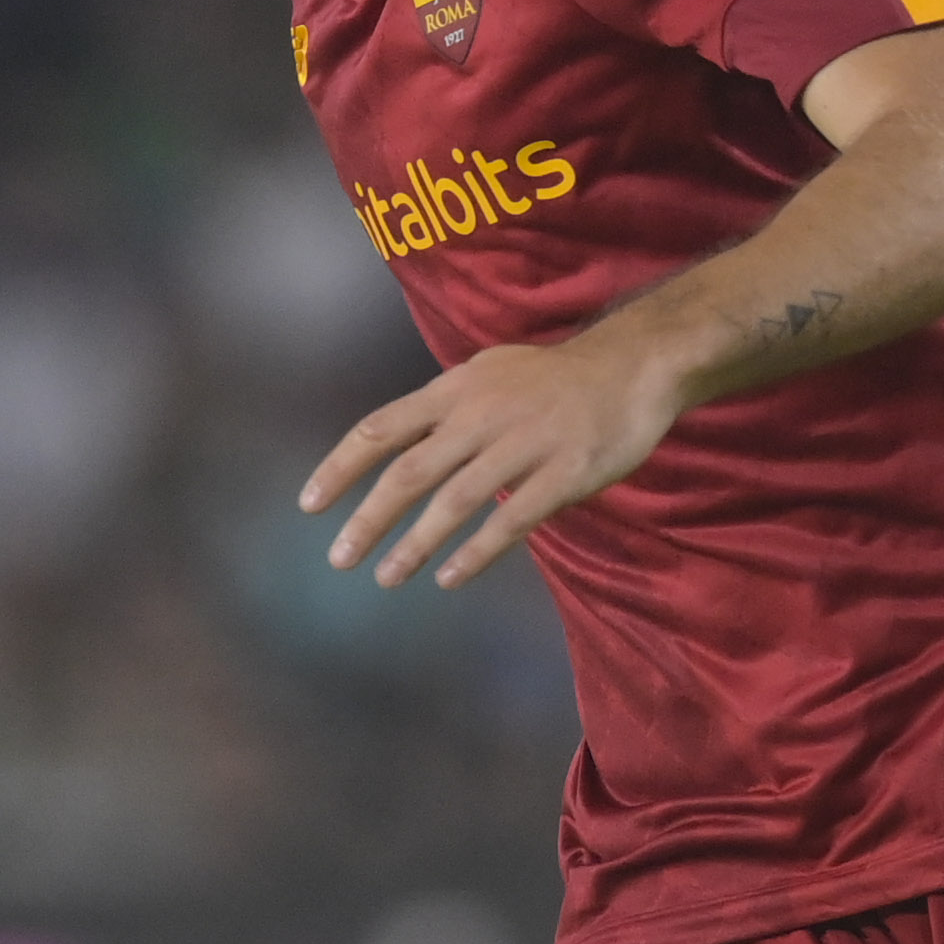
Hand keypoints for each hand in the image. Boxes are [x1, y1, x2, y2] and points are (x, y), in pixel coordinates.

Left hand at [302, 325, 688, 589]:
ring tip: (386, 577)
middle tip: (339, 559)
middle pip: (409, 470)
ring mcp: (523, 444)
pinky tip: (450, 578)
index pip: (382, 427)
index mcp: (456, 390)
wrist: (633, 366)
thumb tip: (398, 438)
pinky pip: (511, 519)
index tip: (309, 505)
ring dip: (415, 544)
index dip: (341, 467)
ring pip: (454, 500)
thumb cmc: (555, 377)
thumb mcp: (488, 372)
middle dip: (368, 517)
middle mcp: (481, 415)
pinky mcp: (563, 473)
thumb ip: (443, 407)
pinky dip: (477, 552)